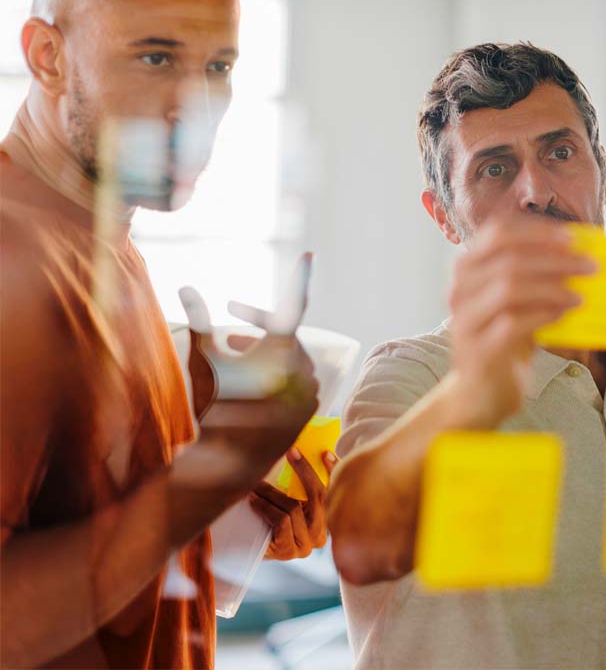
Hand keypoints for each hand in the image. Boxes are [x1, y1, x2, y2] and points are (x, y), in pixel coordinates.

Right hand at [177, 254, 318, 489]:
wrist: (228, 460)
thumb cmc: (212, 404)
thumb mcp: (205, 360)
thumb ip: (199, 321)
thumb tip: (184, 286)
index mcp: (281, 349)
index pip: (292, 303)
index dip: (299, 278)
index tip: (308, 256)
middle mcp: (303, 366)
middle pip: (283, 334)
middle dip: (257, 333)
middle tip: (231, 337)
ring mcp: (311, 386)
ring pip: (290, 356)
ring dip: (267, 354)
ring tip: (240, 362)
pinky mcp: (312, 404)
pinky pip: (299, 377)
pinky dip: (280, 374)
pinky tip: (258, 386)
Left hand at [252, 449, 336, 559]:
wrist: (247, 553)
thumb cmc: (270, 523)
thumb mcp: (292, 503)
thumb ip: (302, 489)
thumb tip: (301, 455)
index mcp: (327, 523)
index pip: (336, 493)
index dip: (334, 472)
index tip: (325, 454)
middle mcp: (322, 536)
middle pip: (318, 496)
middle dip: (303, 471)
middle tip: (290, 453)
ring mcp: (306, 545)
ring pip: (294, 507)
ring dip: (272, 493)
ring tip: (257, 484)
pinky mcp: (288, 551)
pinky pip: (281, 520)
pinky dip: (266, 507)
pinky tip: (255, 501)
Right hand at [446, 215, 594, 427]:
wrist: (481, 392)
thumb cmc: (505, 338)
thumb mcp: (519, 301)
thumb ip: (538, 276)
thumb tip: (582, 253)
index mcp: (468, 267)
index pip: (498, 232)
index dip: (537, 230)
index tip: (574, 237)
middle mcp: (460, 289)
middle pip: (509, 259)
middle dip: (555, 259)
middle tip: (590, 266)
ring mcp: (465, 320)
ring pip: (509, 288)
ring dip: (552, 287)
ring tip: (581, 295)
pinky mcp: (477, 350)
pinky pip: (512, 324)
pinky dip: (543, 314)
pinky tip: (563, 314)